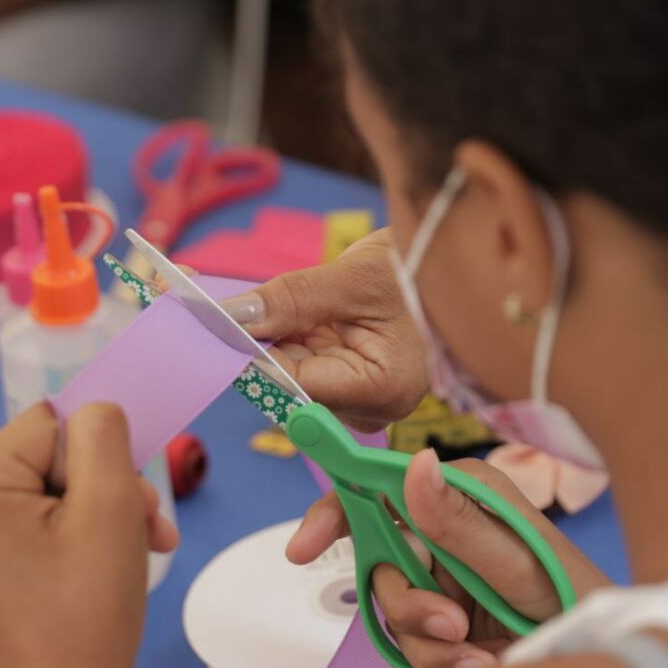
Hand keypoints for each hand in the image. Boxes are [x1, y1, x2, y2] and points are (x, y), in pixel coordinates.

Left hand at [0, 403, 176, 667]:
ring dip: (96, 508)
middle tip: (144, 530)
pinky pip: (26, 510)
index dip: (99, 456)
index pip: (51, 424)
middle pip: (46, 454)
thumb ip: (102, 432)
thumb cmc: (89, 612)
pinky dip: (70, 526)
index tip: (133, 503)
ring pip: (44, 482)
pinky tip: (101, 556)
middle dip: (102, 486)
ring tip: (133, 548)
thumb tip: (94, 405)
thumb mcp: (111, 506)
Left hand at [220, 230, 427, 431]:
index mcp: (382, 391)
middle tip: (213, 308)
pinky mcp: (350, 377)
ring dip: (267, 338)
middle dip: (255, 345)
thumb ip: (292, 299)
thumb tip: (236, 317)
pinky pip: (302, 361)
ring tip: (236, 305)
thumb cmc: (425, 267)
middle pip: (290, 386)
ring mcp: (359, 394)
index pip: (297, 385)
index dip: (252, 356)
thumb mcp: (355, 278)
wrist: (454, 261)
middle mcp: (370, 406)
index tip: (216, 326)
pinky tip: (266, 313)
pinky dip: (283, 335)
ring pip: (291, 373)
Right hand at [286, 449, 610, 667]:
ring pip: (392, 608)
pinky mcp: (442, 622)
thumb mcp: (516, 560)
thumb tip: (415, 462)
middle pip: (379, 560)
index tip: (304, 546)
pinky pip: (410, 643)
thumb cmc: (572, 597)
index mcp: (463, 497)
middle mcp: (445, 533)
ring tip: (475, 651)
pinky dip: (441, 661)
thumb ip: (459, 521)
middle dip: (404, 600)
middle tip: (446, 624)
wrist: (596, 663)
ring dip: (429, 637)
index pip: (381, 488)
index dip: (336, 512)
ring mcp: (441, 579)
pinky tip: (480, 664)